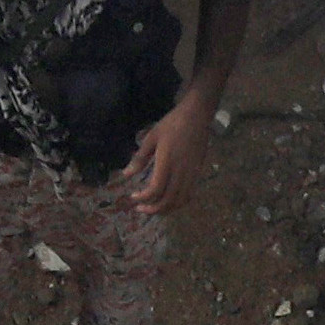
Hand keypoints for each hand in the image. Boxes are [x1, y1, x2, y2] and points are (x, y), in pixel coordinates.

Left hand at [115, 94, 211, 218]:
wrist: (197, 115)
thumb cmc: (172, 124)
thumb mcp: (152, 138)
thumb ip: (140, 158)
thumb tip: (126, 175)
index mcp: (167, 162)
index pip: (155, 190)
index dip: (143, 198)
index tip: (133, 197)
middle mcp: (180, 171)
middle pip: (168, 200)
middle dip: (152, 209)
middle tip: (140, 209)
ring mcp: (191, 173)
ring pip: (179, 201)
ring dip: (165, 209)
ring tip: (153, 208)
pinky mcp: (198, 173)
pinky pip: (188, 195)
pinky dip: (177, 203)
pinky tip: (168, 201)